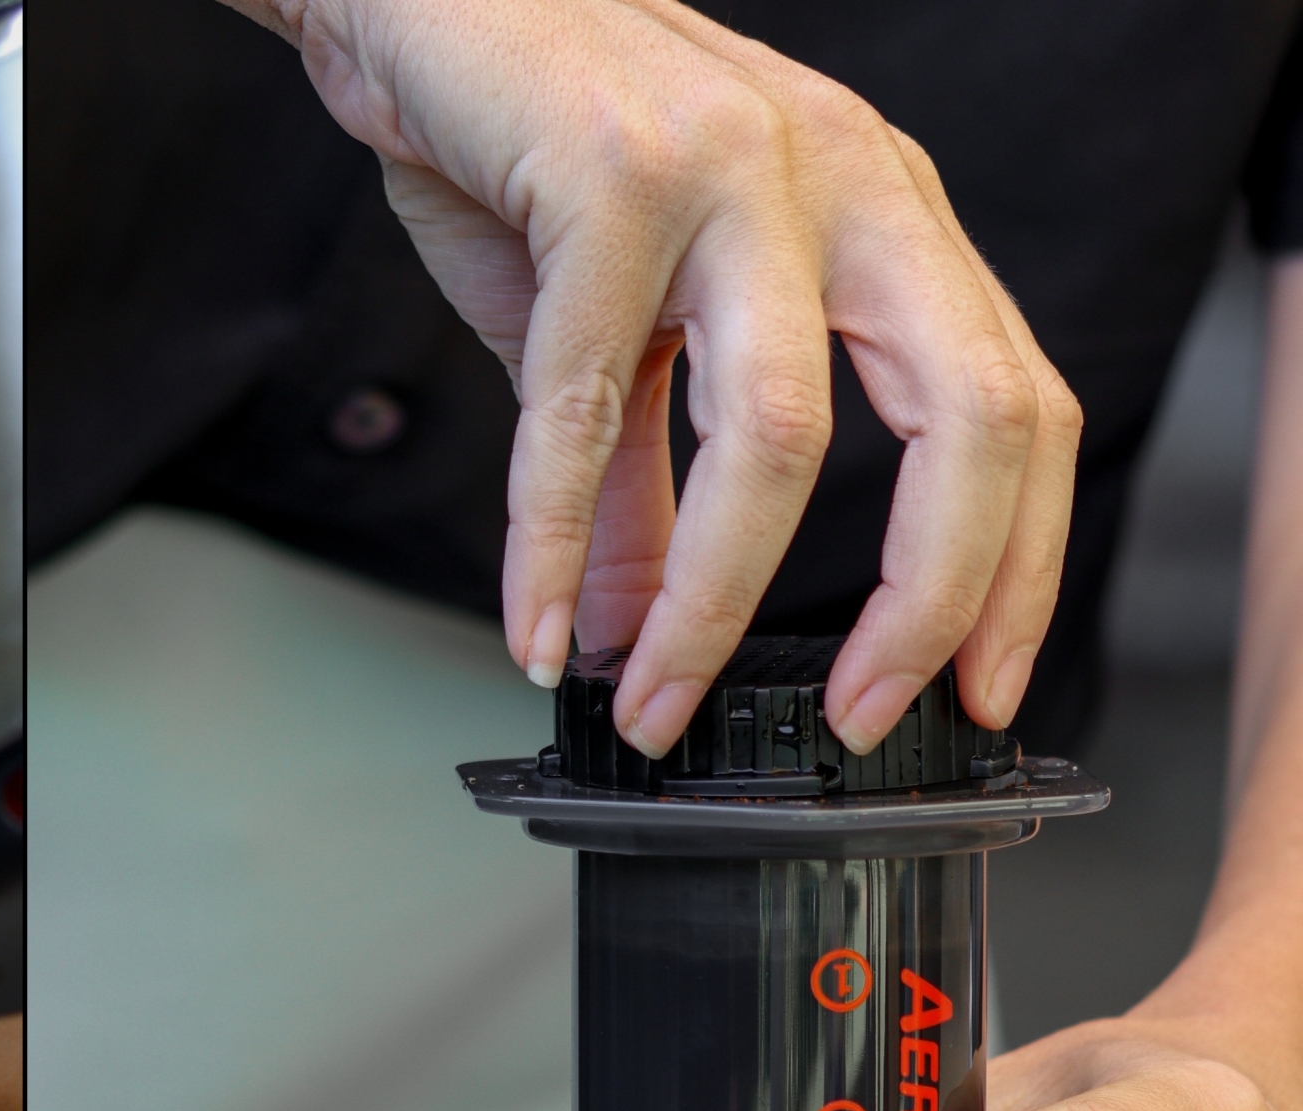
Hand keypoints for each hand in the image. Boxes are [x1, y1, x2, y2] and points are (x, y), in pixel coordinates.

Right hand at [222, 0, 1080, 754]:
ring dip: (710, 604)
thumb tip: (639, 631)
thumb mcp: (623, 332)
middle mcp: (842, 182)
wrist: (419, 0)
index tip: (970, 690)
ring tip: (652, 701)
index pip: (1014, 407)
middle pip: (964, 418)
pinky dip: (549, 543)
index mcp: (881, 216)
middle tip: (854, 717)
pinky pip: (586, 405)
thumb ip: (644, 483)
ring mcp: (736, 171)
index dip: (1011, 567)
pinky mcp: (609, 176)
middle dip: (925, 603)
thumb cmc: (537, 146)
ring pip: (778, 431)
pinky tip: (533, 624)